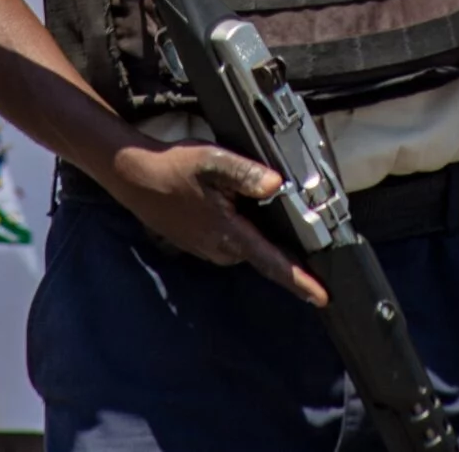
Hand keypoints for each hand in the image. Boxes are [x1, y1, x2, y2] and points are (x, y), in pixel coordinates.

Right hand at [102, 140, 326, 306]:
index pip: (273, 264)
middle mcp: (221, 249)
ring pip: (247, 246)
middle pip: (265, 254)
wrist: (135, 177)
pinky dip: (241, 229)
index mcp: (229, 234)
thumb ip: (246, 173)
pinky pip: (231, 240)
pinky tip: (236, 207)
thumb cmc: (174, 168)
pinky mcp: (200, 243)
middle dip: (284, 247)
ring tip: (262, 209)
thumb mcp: (212, 161)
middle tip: (304, 231)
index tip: (323, 297)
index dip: (300, 281)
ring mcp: (208, 249)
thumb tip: (276, 185)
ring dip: (258, 233)